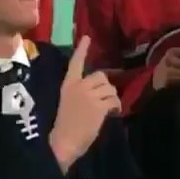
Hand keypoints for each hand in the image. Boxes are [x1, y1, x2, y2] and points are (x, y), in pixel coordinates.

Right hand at [49, 36, 121, 172]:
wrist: (63, 141)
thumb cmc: (64, 126)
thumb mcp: (68, 102)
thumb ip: (81, 93)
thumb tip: (100, 90)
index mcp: (68, 85)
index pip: (75, 63)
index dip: (82, 50)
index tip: (87, 37)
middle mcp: (79, 86)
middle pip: (101, 75)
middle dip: (105, 86)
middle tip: (104, 99)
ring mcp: (89, 95)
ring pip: (110, 87)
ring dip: (112, 97)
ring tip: (108, 108)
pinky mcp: (99, 106)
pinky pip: (114, 100)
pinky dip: (116, 106)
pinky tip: (113, 113)